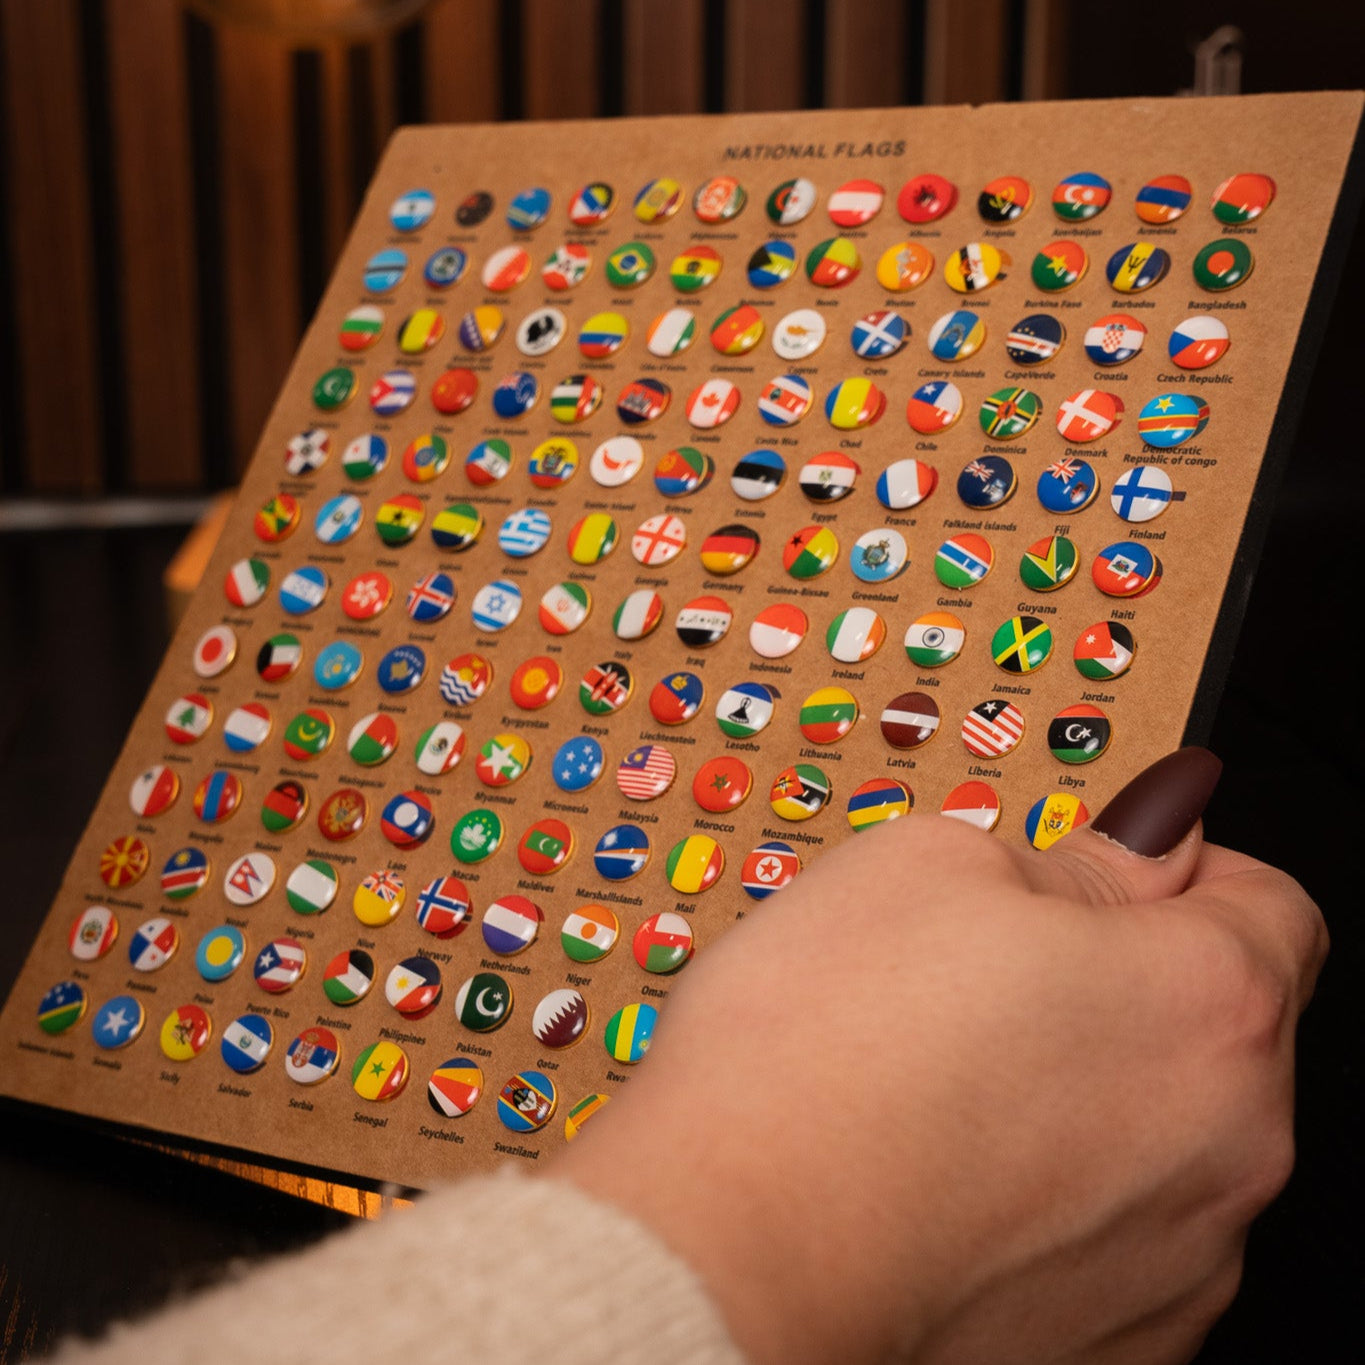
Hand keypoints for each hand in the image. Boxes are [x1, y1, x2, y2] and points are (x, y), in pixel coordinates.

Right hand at [552, 750, 1325, 1364]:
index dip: (1187, 871)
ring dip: (1085, 1094)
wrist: (732, 1255)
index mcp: (1204, 1004)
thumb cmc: (819, 1060)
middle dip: (1122, 985)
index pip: (1270, 904)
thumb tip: (1145, 846)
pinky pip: (1111, 1235)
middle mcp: (1228, 1145)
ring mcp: (1177, 1264)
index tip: (1116, 873)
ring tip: (944, 1084)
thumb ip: (1077, 856)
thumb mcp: (931, 868)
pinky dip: (1051, 1196)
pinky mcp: (1111, 1344)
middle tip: (990, 976)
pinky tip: (944, 1174)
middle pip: (1213, 1027)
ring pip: (1159, 1135)